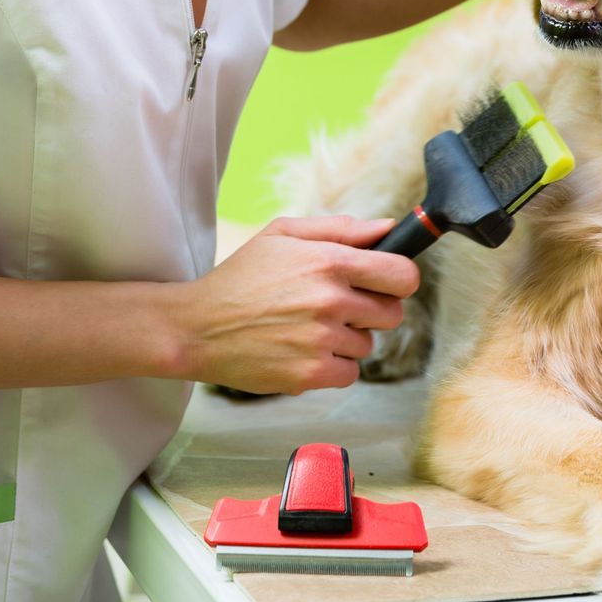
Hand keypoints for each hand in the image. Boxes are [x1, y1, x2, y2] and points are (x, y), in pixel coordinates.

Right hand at [174, 216, 419, 393]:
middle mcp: (330, 300)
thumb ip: (340, 229)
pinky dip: (332, 366)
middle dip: (372, 311)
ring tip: (307, 328)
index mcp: (328, 261)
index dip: (399, 280)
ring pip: (367, 345)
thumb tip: (388, 228)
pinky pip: (349, 373)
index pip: (402, 275)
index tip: (386, 284)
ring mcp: (321, 339)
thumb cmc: (240, 279)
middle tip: (339, 308)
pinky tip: (303, 351)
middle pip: (392, 314)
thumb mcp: (283, 235)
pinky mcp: (311, 373)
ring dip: (346, 339)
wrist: (198, 328)